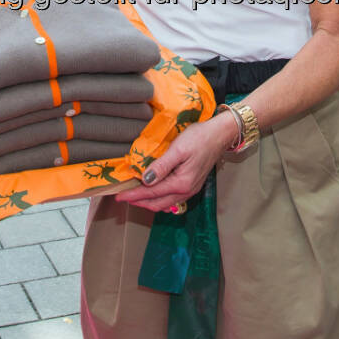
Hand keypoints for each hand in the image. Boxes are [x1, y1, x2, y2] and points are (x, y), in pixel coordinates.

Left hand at [116, 114, 236, 212]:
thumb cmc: (199, 138)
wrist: (220, 135)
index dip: (133, 195)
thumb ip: (161, 166)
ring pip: (164, 203)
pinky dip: (158, 198)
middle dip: (138, 202)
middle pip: (157, 204)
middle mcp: (186, 191)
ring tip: (133, 196)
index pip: (151, 193)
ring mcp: (190, 190)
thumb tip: (145, 180)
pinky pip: (171, 199)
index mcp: (181, 183)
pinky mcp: (191, 185)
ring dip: (148, 201)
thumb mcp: (178, 149)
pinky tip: (152, 193)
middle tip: (122, 198)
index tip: (118, 196)